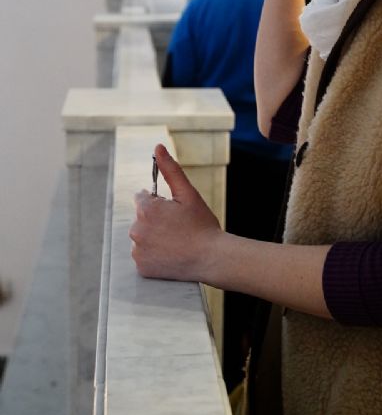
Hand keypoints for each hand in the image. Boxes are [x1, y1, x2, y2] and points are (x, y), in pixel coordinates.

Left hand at [130, 143, 221, 282]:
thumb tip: (158, 147)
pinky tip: (171, 254)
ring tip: (176, 242)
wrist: (211, 258)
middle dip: (156, 220)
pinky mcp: (142, 267)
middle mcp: (137, 230)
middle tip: (178, 227)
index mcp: (146, 210)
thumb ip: (170, 170)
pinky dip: (154, 255)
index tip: (174, 212)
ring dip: (154, 237)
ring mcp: (138, 251)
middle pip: (142, 218)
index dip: (160, 204)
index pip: (143, 199)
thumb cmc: (201, 224)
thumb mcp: (188, 194)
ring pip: (142, 237)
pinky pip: (144, 256)